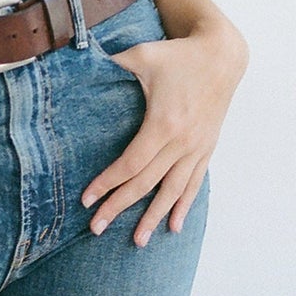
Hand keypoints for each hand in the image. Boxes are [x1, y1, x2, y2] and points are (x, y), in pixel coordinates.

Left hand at [80, 23, 247, 246]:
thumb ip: (109, 66)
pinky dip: (183, 206)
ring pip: (172, 191)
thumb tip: (74, 66)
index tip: (86, 199)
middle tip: (96, 229)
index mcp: (164, 124)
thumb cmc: (178, 55)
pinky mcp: (207, 148)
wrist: (222, 55)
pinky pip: (194, 183)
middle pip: (146, 184)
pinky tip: (174, 226)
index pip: (130, 165)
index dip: (107, 184)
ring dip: (154, 217)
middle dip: (119, 208)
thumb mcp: (141, 55)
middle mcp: (182, 142)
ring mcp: (197, 148)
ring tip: (138, 241)